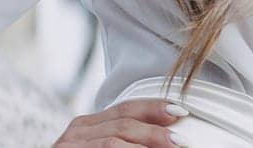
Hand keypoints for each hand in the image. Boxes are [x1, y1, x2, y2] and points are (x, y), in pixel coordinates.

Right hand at [51, 98, 190, 146]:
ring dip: (147, 144)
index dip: (154, 108)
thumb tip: (166, 141)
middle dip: (156, 131)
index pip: (125, 109)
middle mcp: (77, 132)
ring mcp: (69, 145)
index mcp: (87, 126)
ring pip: (115, 139)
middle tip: (182, 141)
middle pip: (123, 122)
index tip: (181, 111)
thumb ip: (124, 144)